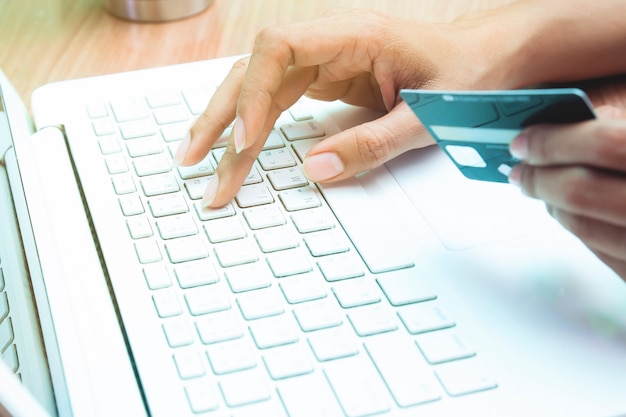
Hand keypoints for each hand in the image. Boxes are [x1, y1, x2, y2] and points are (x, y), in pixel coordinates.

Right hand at [174, 8, 512, 206]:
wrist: (493, 57)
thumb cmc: (470, 73)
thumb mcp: (430, 116)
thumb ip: (373, 144)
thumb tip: (314, 171)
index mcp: (356, 36)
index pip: (280, 49)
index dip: (252, 91)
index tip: (244, 138)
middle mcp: (332, 44)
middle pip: (257, 70)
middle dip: (221, 113)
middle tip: (195, 157)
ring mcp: (328, 62)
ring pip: (261, 86)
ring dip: (228, 121)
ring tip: (201, 159)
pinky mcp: (330, 81)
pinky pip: (280, 100)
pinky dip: (255, 125)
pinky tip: (237, 146)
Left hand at [509, 105, 625, 280]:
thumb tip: (582, 118)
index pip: (605, 144)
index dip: (554, 140)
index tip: (523, 140)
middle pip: (582, 191)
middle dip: (539, 177)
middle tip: (518, 168)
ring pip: (585, 227)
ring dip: (550, 204)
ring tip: (538, 186)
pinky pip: (602, 256)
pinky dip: (577, 229)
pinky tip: (566, 212)